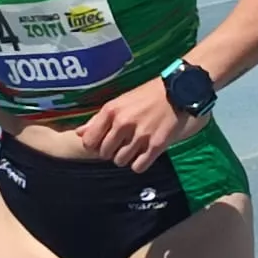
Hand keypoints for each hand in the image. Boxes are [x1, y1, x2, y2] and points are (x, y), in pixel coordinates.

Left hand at [75, 79, 197, 172]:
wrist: (178, 91)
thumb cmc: (147, 95)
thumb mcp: (119, 102)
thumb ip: (98, 119)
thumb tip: (79, 133)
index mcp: (111, 111)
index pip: (89, 142)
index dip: (94, 145)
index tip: (103, 142)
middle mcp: (123, 124)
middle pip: (104, 154)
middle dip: (111, 151)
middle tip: (123, 143)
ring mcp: (140, 135)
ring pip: (121, 161)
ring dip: (126, 157)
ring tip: (135, 146)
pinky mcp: (157, 145)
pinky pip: (138, 167)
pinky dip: (140, 163)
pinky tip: (145, 153)